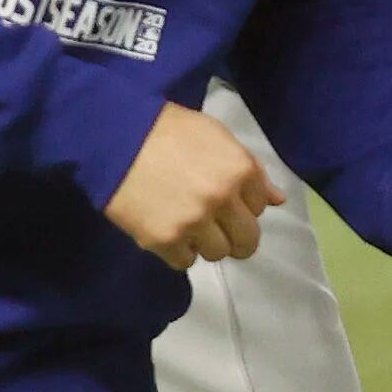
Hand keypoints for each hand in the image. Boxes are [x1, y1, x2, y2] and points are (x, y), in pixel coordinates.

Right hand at [104, 102, 278, 267]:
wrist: (113, 137)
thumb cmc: (167, 129)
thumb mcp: (216, 136)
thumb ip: (251, 170)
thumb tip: (278, 200)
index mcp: (239, 170)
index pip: (261, 207)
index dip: (243, 204)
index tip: (225, 198)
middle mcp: (222, 199)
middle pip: (247, 241)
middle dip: (236, 237)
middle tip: (215, 227)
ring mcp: (193, 223)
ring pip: (217, 254)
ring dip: (205, 242)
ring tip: (185, 222)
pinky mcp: (163, 240)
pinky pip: (185, 263)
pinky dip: (178, 251)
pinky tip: (167, 229)